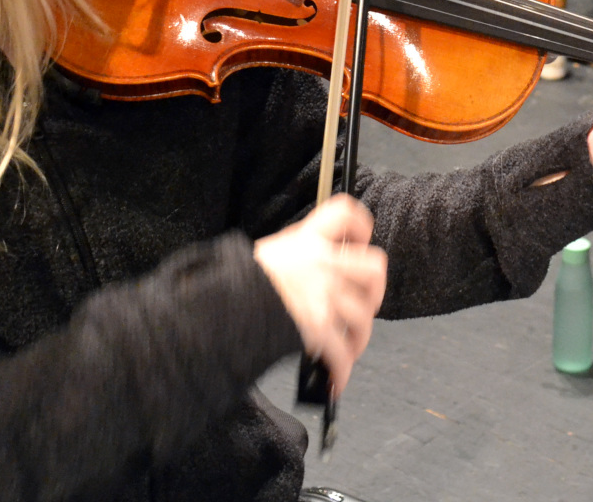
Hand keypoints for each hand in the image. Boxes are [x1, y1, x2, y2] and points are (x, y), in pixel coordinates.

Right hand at [252, 195, 386, 394]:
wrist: (216, 310)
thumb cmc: (235, 286)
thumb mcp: (268, 253)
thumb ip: (296, 253)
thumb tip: (317, 261)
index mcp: (306, 241)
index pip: (345, 214)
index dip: (361, 227)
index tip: (360, 242)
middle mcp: (320, 264)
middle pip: (374, 268)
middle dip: (375, 291)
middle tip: (366, 303)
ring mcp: (322, 294)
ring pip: (364, 316)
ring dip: (358, 339)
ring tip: (348, 348)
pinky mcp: (318, 327)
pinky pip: (342, 353)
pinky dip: (341, 371)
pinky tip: (334, 379)